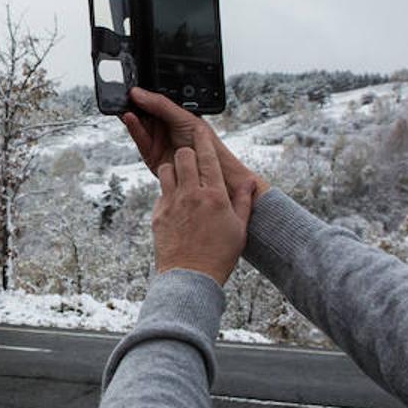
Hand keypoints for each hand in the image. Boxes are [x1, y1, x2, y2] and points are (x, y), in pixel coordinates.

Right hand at [120, 87, 270, 198]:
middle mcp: (162, 126)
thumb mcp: (183, 116)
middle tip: (121, 96)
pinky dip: (133, 128)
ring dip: (130, 115)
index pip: (151, 101)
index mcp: (171, 114)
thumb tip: (139, 93)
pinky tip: (129, 118)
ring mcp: (155, 140)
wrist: (212, 170)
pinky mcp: (150, 155)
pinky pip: (138, 139)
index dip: (140, 95)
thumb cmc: (205, 142)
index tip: (130, 88)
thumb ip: (160, 105)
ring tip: (124, 106)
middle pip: (141, 112)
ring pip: (137, 125)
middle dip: (131, 104)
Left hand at [151, 131, 258, 285]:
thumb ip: (243, 200)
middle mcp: (190, 195)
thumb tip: (249, 180)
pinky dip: (167, 194)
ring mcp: (171, 203)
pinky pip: (160, 193)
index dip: (204, 140)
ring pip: (166, 170)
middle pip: (183, 156)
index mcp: (214, 195)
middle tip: (192, 161)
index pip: (208, 157)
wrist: (191, 277)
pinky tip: (176, 207)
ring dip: (173, 170)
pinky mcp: (157, 214)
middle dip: (187, 153)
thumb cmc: (220, 255)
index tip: (201, 130)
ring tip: (181, 181)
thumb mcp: (239, 228)